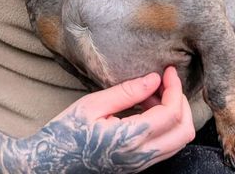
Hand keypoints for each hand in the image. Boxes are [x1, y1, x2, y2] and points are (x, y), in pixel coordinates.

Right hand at [22, 66, 194, 172]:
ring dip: (173, 114)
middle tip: (165, 82)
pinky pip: (166, 146)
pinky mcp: (137, 166)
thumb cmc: (65, 132)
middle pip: (184, 131)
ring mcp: (140, 164)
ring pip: (178, 140)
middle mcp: (140, 157)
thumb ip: (126, 92)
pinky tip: (145, 108)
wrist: (50, 163)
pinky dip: (165, 125)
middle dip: (181, 102)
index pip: (170, 113)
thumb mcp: (92, 105)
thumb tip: (154, 79)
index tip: (168, 70)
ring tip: (150, 94)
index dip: (175, 88)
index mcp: (129, 140)